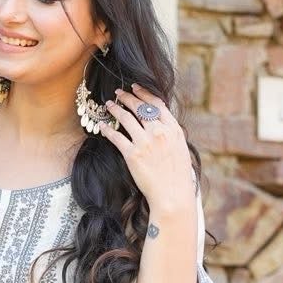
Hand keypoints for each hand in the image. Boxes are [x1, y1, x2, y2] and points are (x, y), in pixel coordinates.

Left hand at [102, 87, 195, 218]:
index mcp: (173, 129)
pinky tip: (102, 126)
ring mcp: (145, 142)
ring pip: (126, 118)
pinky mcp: (132, 155)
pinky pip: (116, 137)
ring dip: (116, 108)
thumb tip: (162, 123)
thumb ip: (171, 134)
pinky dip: (107, 130)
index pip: (157, 103)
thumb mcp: (181, 149)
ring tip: (109, 104)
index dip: (144, 93)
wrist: (173, 195)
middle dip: (127, 97)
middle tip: (119, 92)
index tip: (136, 88)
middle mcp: (159, 132)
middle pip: (140, 107)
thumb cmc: (178, 176)